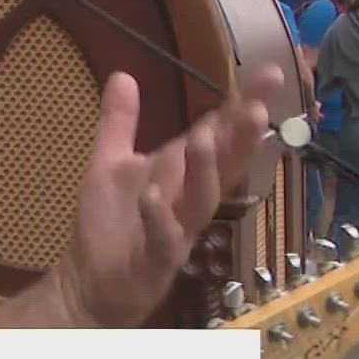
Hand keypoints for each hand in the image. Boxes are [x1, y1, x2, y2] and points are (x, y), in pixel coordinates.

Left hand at [49, 66, 277, 327]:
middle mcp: (188, 200)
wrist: (88, 284)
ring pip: (201, 199)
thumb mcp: (109, 163)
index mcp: (181, 173)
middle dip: (241, 136)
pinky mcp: (156, 260)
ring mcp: (177, 231)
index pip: (217, 133)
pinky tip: (153, 195)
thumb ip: (119, 122)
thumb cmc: (109, 224)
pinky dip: (159, 216)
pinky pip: (163, 237)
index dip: (242, 105)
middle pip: (223, 164)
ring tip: (203, 136)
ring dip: (203, 169)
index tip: (270, 74)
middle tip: (257, 106)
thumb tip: (123, 74)